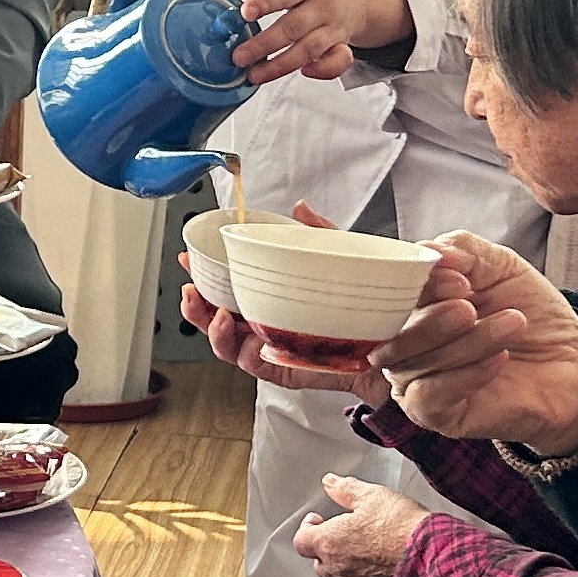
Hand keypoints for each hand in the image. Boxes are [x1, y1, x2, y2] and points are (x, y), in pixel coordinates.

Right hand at [189, 203, 388, 394]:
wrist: (391, 344)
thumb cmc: (361, 304)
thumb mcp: (338, 259)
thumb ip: (319, 233)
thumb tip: (301, 207)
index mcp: (266, 298)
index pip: (225, 287)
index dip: (202, 275)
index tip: (187, 259)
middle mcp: (263, 323)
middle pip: (215, 319)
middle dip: (195, 307)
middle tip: (190, 290)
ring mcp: (272, 347)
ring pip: (226, 345)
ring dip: (212, 330)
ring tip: (214, 313)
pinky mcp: (285, 368)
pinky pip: (255, 364)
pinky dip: (242, 352)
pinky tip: (242, 337)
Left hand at [223, 0, 411, 84]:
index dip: (265, 2)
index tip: (245, 13)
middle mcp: (321, 4)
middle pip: (293, 27)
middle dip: (265, 44)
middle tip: (238, 57)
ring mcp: (332, 27)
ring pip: (309, 49)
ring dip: (281, 66)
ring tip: (253, 75)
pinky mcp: (341, 45)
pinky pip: (338, 62)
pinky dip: (324, 70)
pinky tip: (303, 72)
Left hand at [295, 474, 427, 576]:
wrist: (432, 553)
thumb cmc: (401, 526)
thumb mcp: (371, 495)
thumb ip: (345, 489)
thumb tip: (331, 483)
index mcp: (330, 542)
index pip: (301, 541)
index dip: (307, 528)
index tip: (317, 520)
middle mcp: (339, 567)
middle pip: (318, 563)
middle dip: (325, 549)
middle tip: (338, 534)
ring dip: (344, 565)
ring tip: (360, 548)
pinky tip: (379, 563)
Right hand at [375, 232, 577, 457]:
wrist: (571, 360)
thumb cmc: (529, 312)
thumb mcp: (500, 267)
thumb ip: (464, 250)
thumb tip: (430, 250)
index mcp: (412, 304)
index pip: (388, 294)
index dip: (414, 286)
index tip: (457, 279)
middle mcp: (404, 343)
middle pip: (392, 332)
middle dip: (432, 318)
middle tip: (470, 307)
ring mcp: (415, 380)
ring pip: (415, 362)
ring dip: (468, 342)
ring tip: (513, 324)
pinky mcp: (435, 415)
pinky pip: (429, 397)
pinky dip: (464, 375)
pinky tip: (498, 360)